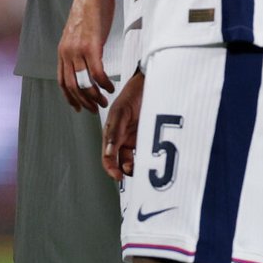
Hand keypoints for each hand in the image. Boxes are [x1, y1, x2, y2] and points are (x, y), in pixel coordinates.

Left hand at [57, 0, 115, 111]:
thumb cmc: (89, 12)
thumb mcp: (77, 34)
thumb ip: (77, 50)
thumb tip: (83, 63)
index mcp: (62, 51)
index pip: (62, 81)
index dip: (70, 98)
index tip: (79, 107)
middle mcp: (67, 52)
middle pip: (72, 86)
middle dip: (84, 101)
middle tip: (95, 109)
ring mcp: (78, 50)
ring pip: (84, 82)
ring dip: (95, 96)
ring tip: (105, 100)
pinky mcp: (91, 45)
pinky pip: (97, 72)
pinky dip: (104, 83)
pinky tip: (111, 86)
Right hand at [102, 68, 143, 182]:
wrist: (151, 85)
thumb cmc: (132, 94)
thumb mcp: (120, 112)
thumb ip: (114, 132)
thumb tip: (108, 152)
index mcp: (111, 134)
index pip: (107, 156)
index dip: (110, 168)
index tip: (117, 176)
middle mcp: (123, 139)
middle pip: (122, 162)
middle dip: (127, 170)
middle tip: (135, 171)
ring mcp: (136, 140)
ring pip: (136, 160)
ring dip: (140, 166)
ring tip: (146, 166)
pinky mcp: (149, 140)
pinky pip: (149, 154)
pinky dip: (151, 160)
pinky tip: (155, 160)